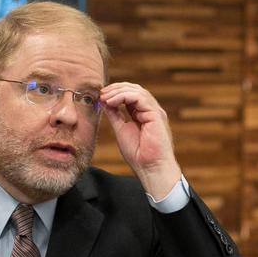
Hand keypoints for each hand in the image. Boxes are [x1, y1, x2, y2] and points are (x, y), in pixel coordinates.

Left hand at [100, 82, 182, 198]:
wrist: (150, 168)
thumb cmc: (138, 154)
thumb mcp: (121, 129)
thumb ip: (115, 115)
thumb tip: (104, 102)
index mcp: (143, 114)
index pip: (131, 95)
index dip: (116, 92)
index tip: (101, 96)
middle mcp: (150, 111)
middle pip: (134, 89)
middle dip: (116, 88)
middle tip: (102, 93)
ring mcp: (155, 111)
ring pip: (137, 91)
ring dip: (118, 91)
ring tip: (105, 97)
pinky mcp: (156, 114)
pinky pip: (139, 98)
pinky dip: (124, 96)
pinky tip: (112, 102)